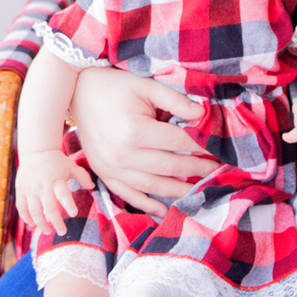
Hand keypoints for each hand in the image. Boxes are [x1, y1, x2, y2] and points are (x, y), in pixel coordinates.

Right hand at [15, 149, 94, 236]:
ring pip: (34, 211)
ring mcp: (30, 189)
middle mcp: (43, 185)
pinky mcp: (21, 190)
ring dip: (41, 224)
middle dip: (56, 222)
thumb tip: (93, 186)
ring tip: (48, 232)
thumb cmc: (56, 161)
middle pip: (49, 207)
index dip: (68, 204)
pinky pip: (22, 208)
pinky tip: (32, 225)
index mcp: (57, 180)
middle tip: (62, 232)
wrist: (36, 151)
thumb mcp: (71, 166)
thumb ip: (82, 176)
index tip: (74, 214)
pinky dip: (27, 218)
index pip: (63, 194)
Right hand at [71, 66, 216, 217]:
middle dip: (197, 170)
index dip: (202, 147)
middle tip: (218, 171)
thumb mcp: (145, 86)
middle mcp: (123, 155)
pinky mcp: (104, 174)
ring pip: (153, 187)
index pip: (179, 143)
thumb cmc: (114, 86)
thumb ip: (174, 100)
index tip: (219, 150)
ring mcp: (111, 168)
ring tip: (200, 191)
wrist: (77, 92)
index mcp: (135, 131)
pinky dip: (148, 205)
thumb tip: (202, 114)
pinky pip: (129, 195)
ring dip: (179, 191)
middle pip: (170, 168)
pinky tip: (165, 210)